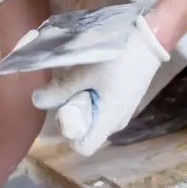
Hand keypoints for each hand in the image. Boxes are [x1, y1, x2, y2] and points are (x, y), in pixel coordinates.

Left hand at [32, 15, 168, 155]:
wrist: (149, 40)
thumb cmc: (117, 58)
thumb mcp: (84, 73)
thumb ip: (60, 89)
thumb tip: (36, 101)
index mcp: (108, 120)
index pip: (83, 147)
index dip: (69, 134)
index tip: (64, 111)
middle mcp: (116, 123)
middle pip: (86, 133)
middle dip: (72, 115)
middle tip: (70, 90)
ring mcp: (123, 114)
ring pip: (93, 120)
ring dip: (82, 105)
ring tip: (81, 81)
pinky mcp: (124, 103)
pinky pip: (102, 110)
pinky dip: (93, 99)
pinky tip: (93, 78)